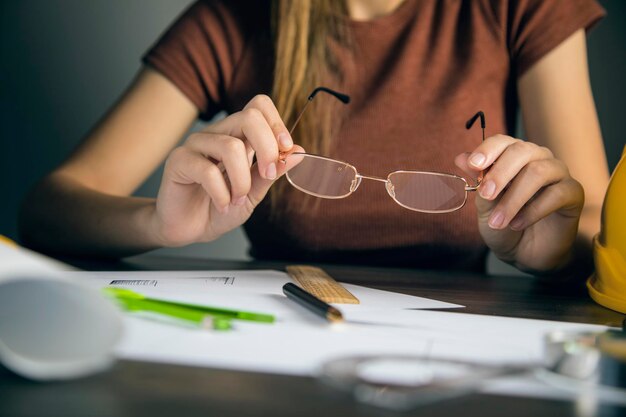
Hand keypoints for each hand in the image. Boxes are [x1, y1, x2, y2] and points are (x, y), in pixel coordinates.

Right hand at [153, 95, 303, 246]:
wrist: (190, 229)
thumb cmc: (220, 208)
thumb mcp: (254, 193)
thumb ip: (272, 171)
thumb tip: (299, 152)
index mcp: (237, 136)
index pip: (259, 106)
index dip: (277, 123)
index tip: (286, 150)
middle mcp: (217, 134)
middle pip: (249, 117)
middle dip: (267, 148)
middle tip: (267, 175)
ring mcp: (196, 145)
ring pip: (230, 147)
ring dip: (242, 182)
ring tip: (238, 200)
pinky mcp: (178, 161)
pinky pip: (207, 171)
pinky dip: (222, 194)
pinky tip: (222, 205)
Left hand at [455, 135, 584, 272]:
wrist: (523, 252)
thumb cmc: (504, 223)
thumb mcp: (484, 205)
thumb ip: (478, 181)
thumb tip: (461, 158)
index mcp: (514, 156)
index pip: (503, 142)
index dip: (488, 150)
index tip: (474, 165)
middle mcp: (538, 158)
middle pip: (522, 151)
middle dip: (500, 173)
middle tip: (485, 195)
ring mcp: (558, 174)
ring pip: (538, 172)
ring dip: (513, 198)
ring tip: (498, 221)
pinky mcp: (573, 193)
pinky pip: (557, 193)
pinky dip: (533, 210)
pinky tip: (518, 224)